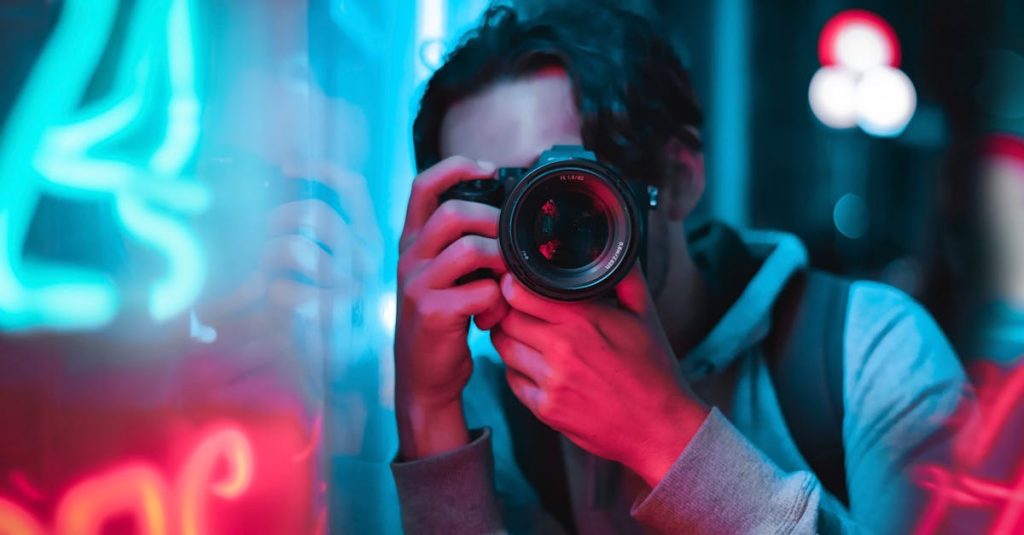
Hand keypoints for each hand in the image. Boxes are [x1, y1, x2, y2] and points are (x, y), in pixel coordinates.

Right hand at [395, 156, 509, 458]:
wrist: (424, 377)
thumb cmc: (444, 322)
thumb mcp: (442, 277)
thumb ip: (462, 247)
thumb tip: (506, 220)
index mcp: (412, 243)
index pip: (423, 186)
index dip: (456, 168)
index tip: (489, 170)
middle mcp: (409, 258)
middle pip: (454, 212)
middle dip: (492, 222)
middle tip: (508, 244)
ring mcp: (418, 285)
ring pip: (471, 249)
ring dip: (501, 261)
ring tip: (505, 282)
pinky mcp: (433, 313)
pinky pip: (483, 292)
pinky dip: (499, 303)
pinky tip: (493, 318)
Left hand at [491, 267, 708, 486]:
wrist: (660, 428)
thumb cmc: (654, 370)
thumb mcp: (645, 316)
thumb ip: (624, 278)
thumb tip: (614, 246)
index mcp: (583, 320)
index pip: (518, 293)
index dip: (512, 286)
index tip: (517, 286)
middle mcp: (562, 349)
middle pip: (506, 320)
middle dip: (509, 313)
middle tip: (520, 313)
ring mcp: (551, 382)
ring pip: (505, 349)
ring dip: (512, 341)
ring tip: (531, 339)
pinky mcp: (546, 409)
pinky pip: (513, 381)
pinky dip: (519, 372)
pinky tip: (539, 369)